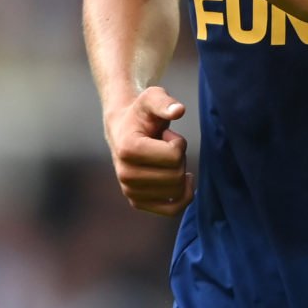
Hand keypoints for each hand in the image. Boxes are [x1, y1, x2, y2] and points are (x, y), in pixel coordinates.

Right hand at [105, 86, 192, 216]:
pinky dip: (184, 197)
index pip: (174, 156)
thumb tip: (178, 110)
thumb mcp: (152, 98)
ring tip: (164, 159)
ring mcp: (130, 191)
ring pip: (177, 192)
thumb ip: (164, 102)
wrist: (124, 130)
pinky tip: (182, 180)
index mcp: (128, 149)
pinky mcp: (137, 202)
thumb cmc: (141, 113)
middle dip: (180, 158)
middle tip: (165, 147)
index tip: (165, 136)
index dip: (178, 143)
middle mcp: (125, 174)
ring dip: (179, 172)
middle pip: (176, 175)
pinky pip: (171, 210)